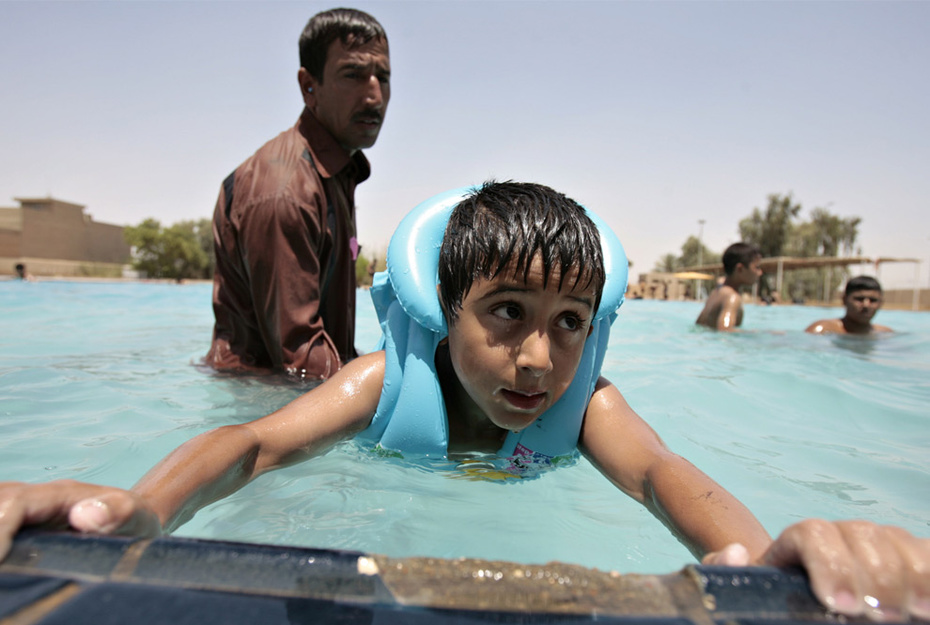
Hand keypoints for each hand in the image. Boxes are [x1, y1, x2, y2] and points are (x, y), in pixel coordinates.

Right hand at [0, 480, 161, 560]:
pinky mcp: (21, 526)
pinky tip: (8, 562)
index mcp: (62, 493)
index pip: (16, 502)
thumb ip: (118, 512)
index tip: (0, 558)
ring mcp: (26, 511)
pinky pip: (2, 523)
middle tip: (2, 563)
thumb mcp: (137, 515)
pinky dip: (0, 537)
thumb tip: (85, 515)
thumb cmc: (135, 519)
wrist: (135, 521)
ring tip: (4, 564)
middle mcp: (37, 498)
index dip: (0, 528)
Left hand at [703, 519, 929, 620]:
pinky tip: (929, 603)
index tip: (841, 606)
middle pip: (861, 535)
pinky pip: (926, 554)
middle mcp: (842, 535)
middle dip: (875, 576)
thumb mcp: (746, 587)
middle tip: (881, 618)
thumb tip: (737, 553)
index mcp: (800, 542)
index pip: (813, 534)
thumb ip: (727, 572)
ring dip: (911, 575)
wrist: (803, 602)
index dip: (830, 563)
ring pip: (897, 540)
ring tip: (915, 613)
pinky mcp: (908, 559)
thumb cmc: (773, 598)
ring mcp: (878, 544)